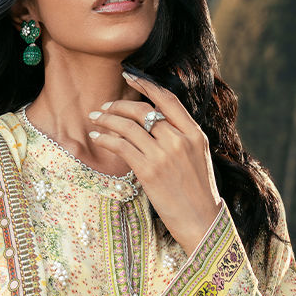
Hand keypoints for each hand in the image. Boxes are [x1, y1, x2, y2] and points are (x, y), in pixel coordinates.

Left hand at [88, 71, 221, 255]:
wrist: (201, 220)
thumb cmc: (198, 193)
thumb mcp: (197, 156)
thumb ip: (180, 136)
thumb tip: (155, 123)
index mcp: (194, 133)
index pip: (167, 99)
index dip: (145, 84)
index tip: (129, 76)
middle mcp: (179, 139)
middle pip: (142, 111)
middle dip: (118, 105)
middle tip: (103, 107)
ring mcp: (163, 155)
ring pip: (128, 126)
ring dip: (107, 120)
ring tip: (95, 119)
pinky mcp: (148, 171)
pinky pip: (121, 146)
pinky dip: (105, 139)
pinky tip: (97, 138)